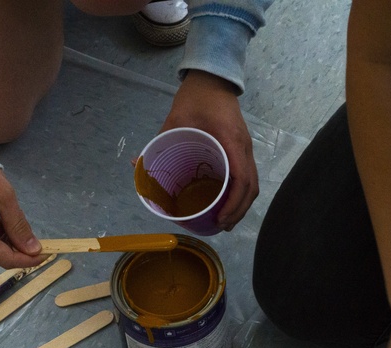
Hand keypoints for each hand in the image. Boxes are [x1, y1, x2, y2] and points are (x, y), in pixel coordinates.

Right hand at [0, 169, 43, 267]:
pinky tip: (2, 223)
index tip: (47, 254)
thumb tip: (33, 249)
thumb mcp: (4, 197)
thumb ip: (18, 225)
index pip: (5, 258)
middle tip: (37, 239)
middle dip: (20, 251)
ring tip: (14, 223)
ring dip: (9, 244)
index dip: (28, 260)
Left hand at [162, 70, 258, 229]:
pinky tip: (229, 202)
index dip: (234, 204)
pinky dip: (242, 193)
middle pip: (251, 187)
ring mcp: (246, 148)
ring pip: (253, 183)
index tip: (221, 219)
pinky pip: (249, 175)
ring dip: (242, 204)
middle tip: (221, 226)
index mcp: (231, 141)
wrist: (213, 79)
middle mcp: (243, 147)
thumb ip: (158, 142)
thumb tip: (137, 164)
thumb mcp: (175, 119)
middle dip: (239, 211)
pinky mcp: (243, 148)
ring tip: (225, 220)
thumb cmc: (196, 98)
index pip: (242, 179)